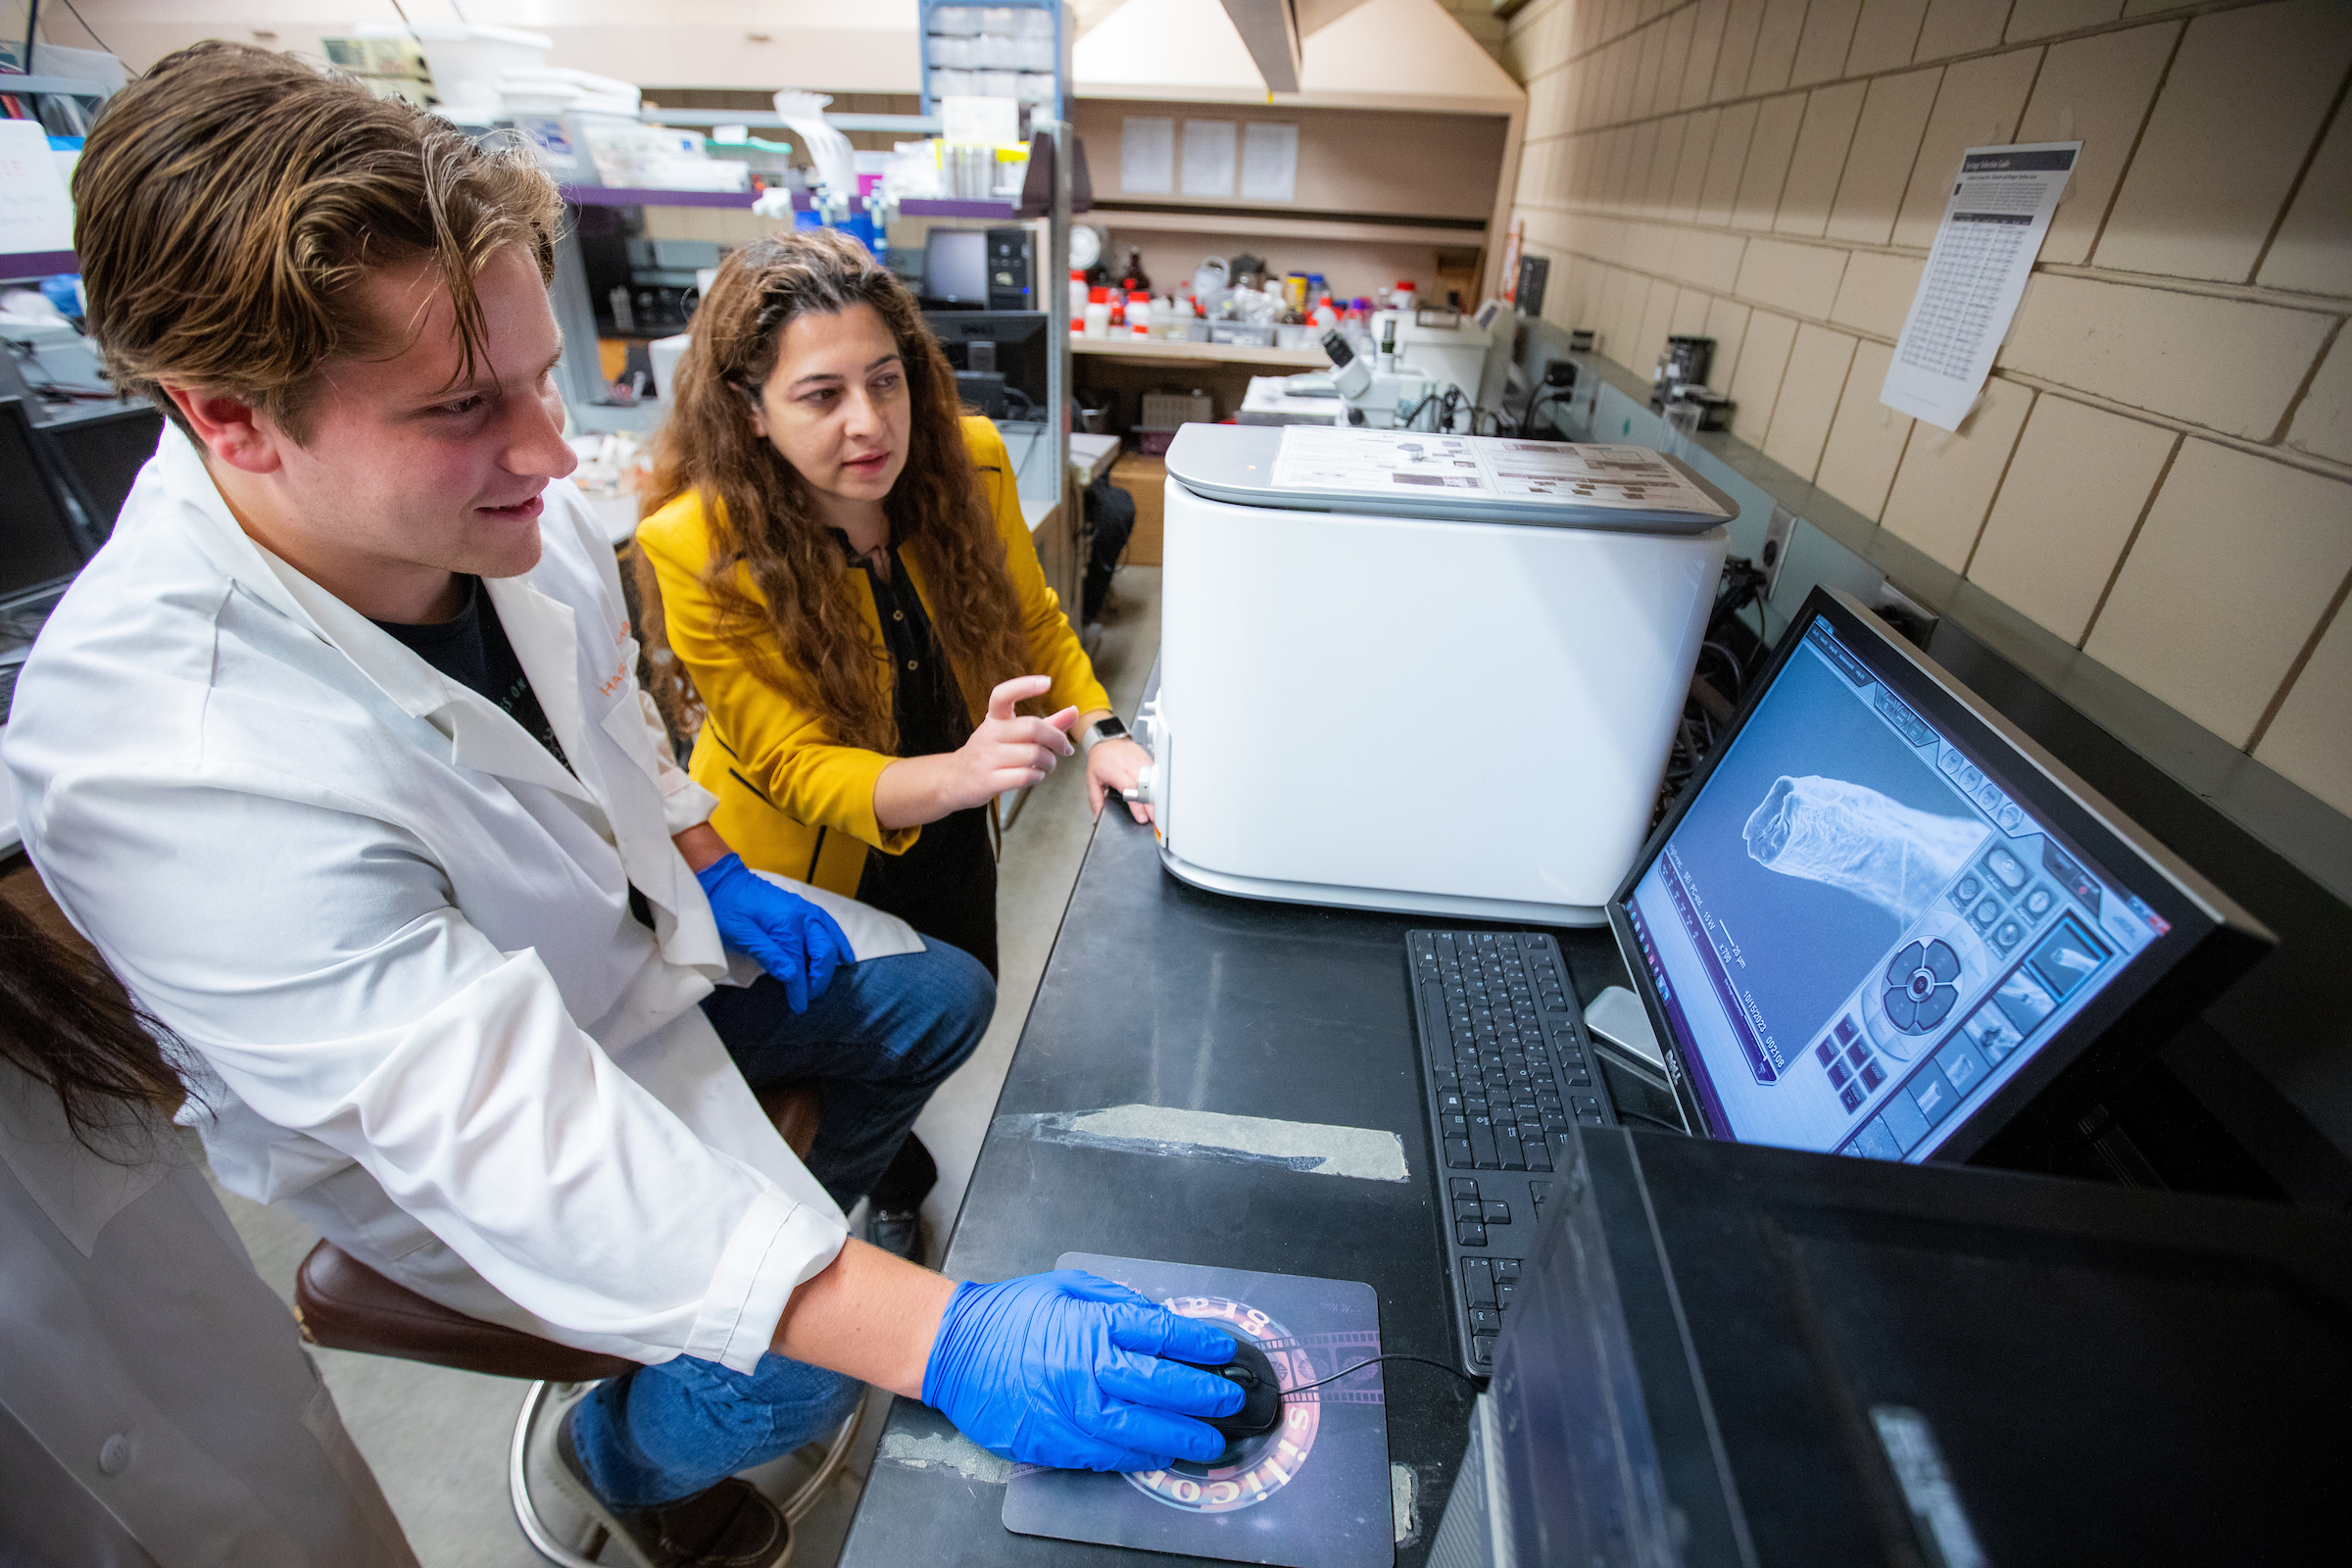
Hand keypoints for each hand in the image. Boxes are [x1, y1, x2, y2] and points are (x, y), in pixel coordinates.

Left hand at [693, 853, 854, 1011]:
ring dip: (831, 962)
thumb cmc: (726, 907)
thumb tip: (792, 975)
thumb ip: (767, 954)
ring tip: (827, 981)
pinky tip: (842, 953)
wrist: (722, 879)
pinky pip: (828, 925)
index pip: (799, 964)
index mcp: (786, 923)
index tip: (799, 1006)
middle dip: (819, 978)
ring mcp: (804, 909)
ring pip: (830, 938)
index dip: (800, 988)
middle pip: (822, 952)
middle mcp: (801, 915)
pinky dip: (838, 940)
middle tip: (809, 995)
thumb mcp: (739, 934)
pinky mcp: (801, 907)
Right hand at [922, 1270, 1242, 1470]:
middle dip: (1202, 1396)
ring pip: (1137, 1429)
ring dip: (1178, 1437)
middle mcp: (1086, 1367)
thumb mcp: (1066, 1287)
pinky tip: (1159, 1456)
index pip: (1161, 1334)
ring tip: (1207, 1442)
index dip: (1199, 1344)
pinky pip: (1104, 1454)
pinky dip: (1136, 1457)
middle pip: (1159, 1385)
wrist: (953, 1351)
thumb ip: (1115, 1302)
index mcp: (1091, 1324)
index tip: (1223, 1351)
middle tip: (1230, 1401)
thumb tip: (1158, 1319)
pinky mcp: (1053, 1440)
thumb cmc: (1009, 1316)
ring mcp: (1070, 1409)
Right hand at [945, 676, 1079, 812]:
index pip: (1003, 695)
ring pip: (1033, 755)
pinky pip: (1024, 776)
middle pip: (1032, 728)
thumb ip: (1046, 723)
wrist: (955, 779)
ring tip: (1048, 764)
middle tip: (1065, 749)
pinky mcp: (988, 780)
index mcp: (994, 718)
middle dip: (1057, 739)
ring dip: (1049, 762)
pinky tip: (1036, 775)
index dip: (1025, 686)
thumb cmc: (992, 753)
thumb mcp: (1012, 734)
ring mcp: (986, 757)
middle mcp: (988, 734)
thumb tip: (1074, 711)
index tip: (1047, 682)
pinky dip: (1038, 776)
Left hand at [1085, 736, 1154, 824]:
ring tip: (1160, 810)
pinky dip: (1159, 785)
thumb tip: (1097, 814)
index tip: (1142, 817)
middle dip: (1150, 804)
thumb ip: (1096, 799)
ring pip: (1152, 780)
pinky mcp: (1146, 759)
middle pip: (1144, 787)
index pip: (1129, 789)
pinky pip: (1155, 773)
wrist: (1107, 740)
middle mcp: (1129, 766)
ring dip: (1156, 796)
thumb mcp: (1091, 779)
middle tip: (1154, 818)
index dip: (1137, 805)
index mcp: (1115, 771)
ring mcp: (1139, 762)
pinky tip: (1161, 795)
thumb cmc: (1100, 759)